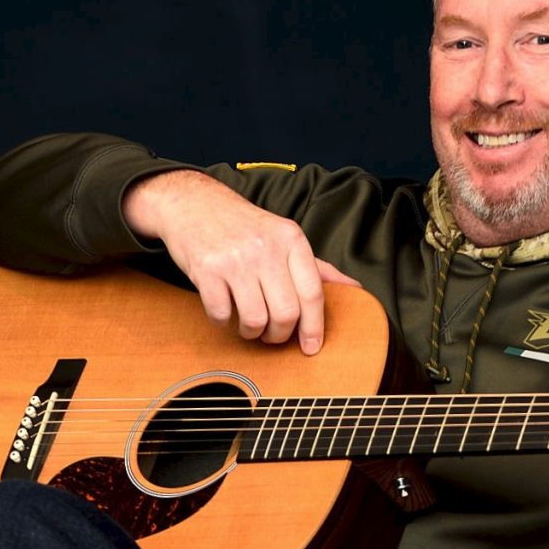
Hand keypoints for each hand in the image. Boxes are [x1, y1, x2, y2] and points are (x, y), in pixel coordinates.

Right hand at [123, 170, 357, 353]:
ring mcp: (235, 259)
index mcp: (291, 239)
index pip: (313, 293)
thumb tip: (355, 288)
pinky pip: (222, 315)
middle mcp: (266, 248)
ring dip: (252, 332)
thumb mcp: (284, 236)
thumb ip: (317, 266)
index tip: (312, 347)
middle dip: (279, 335)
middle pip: (286, 313)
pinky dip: (223, 321)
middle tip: (272, 334)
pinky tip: (224, 309)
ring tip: (249, 324)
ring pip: (255, 320)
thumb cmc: (243, 226)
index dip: (315, 327)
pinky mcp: (207, 270)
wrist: (192, 202)